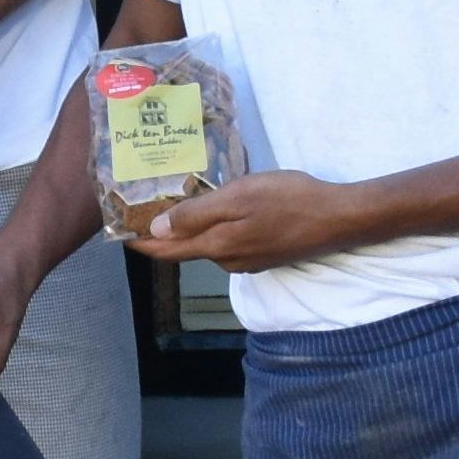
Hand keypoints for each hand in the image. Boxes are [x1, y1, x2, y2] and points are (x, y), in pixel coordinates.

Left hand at [130, 170, 357, 271]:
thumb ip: (197, 214)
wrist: (339, 219)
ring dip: (192, 229)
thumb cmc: (289, 201)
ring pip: (209, 246)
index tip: (119, 233)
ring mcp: (249, 261)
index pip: (167, 251)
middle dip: (163, 234)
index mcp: (217, 246)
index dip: (141, 243)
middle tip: (145, 209)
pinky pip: (230, 244)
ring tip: (180, 202)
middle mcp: (228, 260)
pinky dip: (217, 229)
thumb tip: (158, 230)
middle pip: (186, 249)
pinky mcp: (266, 255)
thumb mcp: (239, 197)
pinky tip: (221, 210)